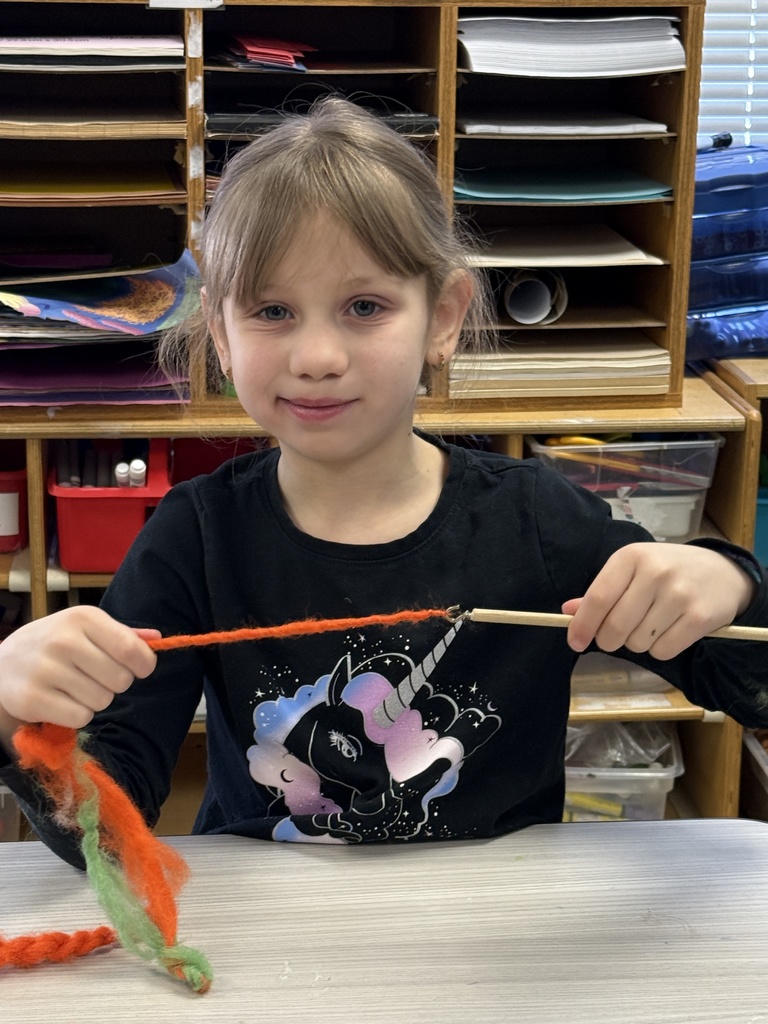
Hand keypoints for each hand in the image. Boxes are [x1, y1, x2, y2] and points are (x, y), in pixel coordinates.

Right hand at [0, 606, 158, 746]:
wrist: (3, 664)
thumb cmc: (55, 643)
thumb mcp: (86, 628)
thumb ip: (122, 634)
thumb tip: (157, 638)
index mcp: (83, 618)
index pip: (130, 648)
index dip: (144, 665)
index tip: (140, 669)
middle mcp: (63, 641)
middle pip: (121, 680)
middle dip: (116, 684)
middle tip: (96, 677)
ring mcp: (45, 670)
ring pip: (102, 701)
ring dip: (96, 700)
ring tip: (75, 687)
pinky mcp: (32, 698)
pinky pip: (81, 717)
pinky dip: (78, 715)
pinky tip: (63, 701)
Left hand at [563, 542, 757, 659]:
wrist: (724, 572)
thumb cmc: (669, 570)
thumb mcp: (634, 569)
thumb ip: (602, 591)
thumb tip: (568, 611)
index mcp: (632, 557)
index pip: (598, 598)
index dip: (582, 625)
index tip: (574, 642)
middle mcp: (655, 573)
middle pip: (615, 626)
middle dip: (609, 639)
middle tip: (617, 636)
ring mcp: (679, 594)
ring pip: (637, 642)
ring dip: (638, 643)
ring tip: (651, 624)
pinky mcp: (700, 617)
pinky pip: (663, 651)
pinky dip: (660, 649)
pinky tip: (670, 631)